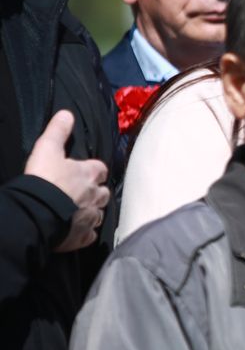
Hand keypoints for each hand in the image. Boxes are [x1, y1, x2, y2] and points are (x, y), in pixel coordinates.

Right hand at [24, 110, 109, 251]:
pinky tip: (76, 230)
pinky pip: (89, 234)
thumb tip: (66, 114)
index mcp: (89, 173)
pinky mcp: (82, 236)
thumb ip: (57, 131)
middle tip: (81, 193)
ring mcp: (90, 216)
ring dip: (91, 212)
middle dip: (95, 192)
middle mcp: (95, 195)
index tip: (86, 172)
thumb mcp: (47, 148)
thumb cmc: (43, 179)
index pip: (100, 169)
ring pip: (98, 214)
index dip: (94, 170)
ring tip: (78, 211)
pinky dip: (84, 232)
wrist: (36, 211)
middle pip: (103, 193)